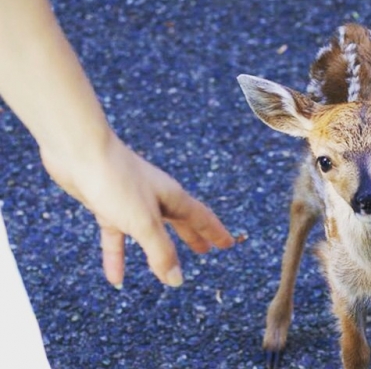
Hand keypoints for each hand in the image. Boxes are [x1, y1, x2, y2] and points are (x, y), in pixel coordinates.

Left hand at [41, 132, 233, 286]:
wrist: (80, 153)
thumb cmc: (117, 181)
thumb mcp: (144, 222)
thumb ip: (161, 251)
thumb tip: (177, 279)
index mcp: (172, 197)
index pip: (201, 217)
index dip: (215, 232)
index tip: (228, 243)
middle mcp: (155, 198)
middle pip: (179, 222)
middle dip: (192, 237)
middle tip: (205, 251)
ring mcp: (131, 202)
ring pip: (150, 232)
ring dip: (158, 250)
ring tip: (165, 268)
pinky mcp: (108, 206)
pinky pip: (117, 237)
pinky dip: (118, 256)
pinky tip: (115, 278)